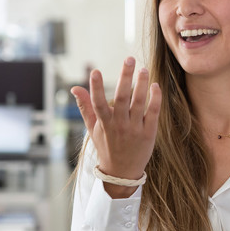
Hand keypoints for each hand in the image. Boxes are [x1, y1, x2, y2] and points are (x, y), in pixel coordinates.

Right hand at [71, 57, 161, 198]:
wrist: (122, 172)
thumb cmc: (106, 146)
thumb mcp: (93, 128)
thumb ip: (85, 106)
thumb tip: (74, 88)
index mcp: (104, 123)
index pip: (98, 103)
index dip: (96, 87)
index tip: (95, 71)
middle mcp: (119, 125)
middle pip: (121, 98)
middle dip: (125, 77)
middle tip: (129, 59)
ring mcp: (134, 129)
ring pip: (139, 103)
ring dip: (141, 85)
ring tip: (143, 69)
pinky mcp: (149, 133)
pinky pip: (153, 113)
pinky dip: (155, 99)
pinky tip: (155, 86)